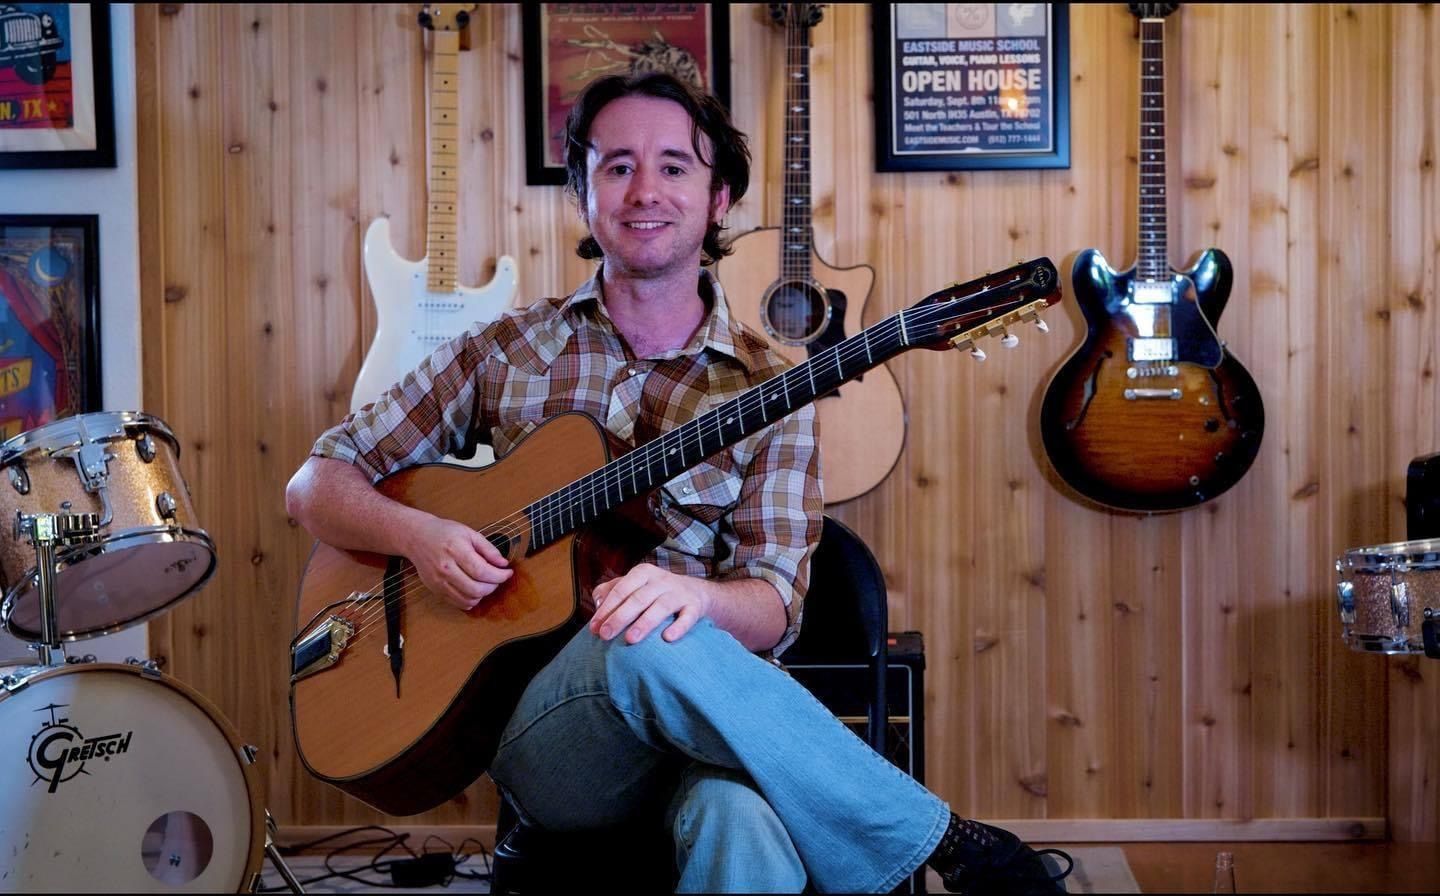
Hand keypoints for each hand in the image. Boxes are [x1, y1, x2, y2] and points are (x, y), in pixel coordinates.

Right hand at [403, 515, 512, 610]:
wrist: (417, 537)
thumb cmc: (444, 532)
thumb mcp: (469, 533)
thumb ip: (487, 549)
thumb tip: (503, 564)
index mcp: (455, 550)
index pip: (482, 571)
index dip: (499, 575)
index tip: (508, 572)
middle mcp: (445, 568)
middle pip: (476, 589)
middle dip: (493, 586)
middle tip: (498, 578)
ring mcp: (439, 581)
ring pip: (468, 599)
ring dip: (483, 594)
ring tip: (487, 583)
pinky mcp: (435, 590)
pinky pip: (458, 603)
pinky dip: (471, 600)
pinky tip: (475, 589)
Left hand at [589, 563, 711, 644]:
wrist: (697, 592)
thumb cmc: (656, 592)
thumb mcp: (634, 585)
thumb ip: (611, 590)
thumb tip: (597, 604)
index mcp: (642, 573)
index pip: (621, 590)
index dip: (606, 609)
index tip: (594, 628)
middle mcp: (661, 580)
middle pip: (638, 598)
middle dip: (620, 617)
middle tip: (605, 635)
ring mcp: (679, 593)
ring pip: (661, 606)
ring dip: (645, 622)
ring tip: (630, 639)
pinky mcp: (695, 606)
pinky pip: (688, 617)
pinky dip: (679, 627)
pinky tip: (667, 638)